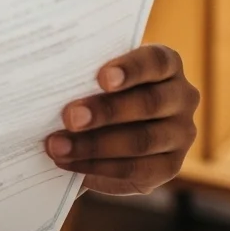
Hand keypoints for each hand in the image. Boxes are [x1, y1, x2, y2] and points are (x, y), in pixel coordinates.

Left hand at [45, 44, 199, 194]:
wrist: (111, 121)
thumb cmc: (98, 85)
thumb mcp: (95, 73)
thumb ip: (84, 74)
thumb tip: (47, 79)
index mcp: (166, 64)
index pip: (156, 61)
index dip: (130, 69)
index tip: (102, 78)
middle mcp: (181, 96)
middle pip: (148, 103)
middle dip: (105, 112)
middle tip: (69, 117)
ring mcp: (181, 133)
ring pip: (142, 140)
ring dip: (95, 145)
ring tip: (58, 146)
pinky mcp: (170, 165)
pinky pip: (136, 169)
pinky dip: (99, 167)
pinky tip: (71, 163)